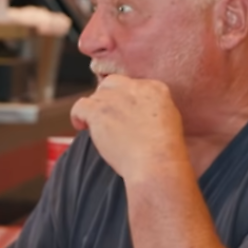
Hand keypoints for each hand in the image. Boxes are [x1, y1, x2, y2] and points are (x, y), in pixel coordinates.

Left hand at [70, 74, 187, 182]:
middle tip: (107, 118)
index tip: (122, 112)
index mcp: (154, 88)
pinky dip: (78, 115)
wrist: (156, 163)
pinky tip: (81, 126)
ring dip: (94, 110)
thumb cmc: (164, 151)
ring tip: (96, 127)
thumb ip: (152, 107)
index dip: (123, 98)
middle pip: (111, 84)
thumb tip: (137, 110)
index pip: (131, 84)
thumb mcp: (170, 119)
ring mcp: (114, 99)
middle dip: (107, 99)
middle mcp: (133, 88)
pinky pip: (80, 106)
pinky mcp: (98, 111)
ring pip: (95, 96)